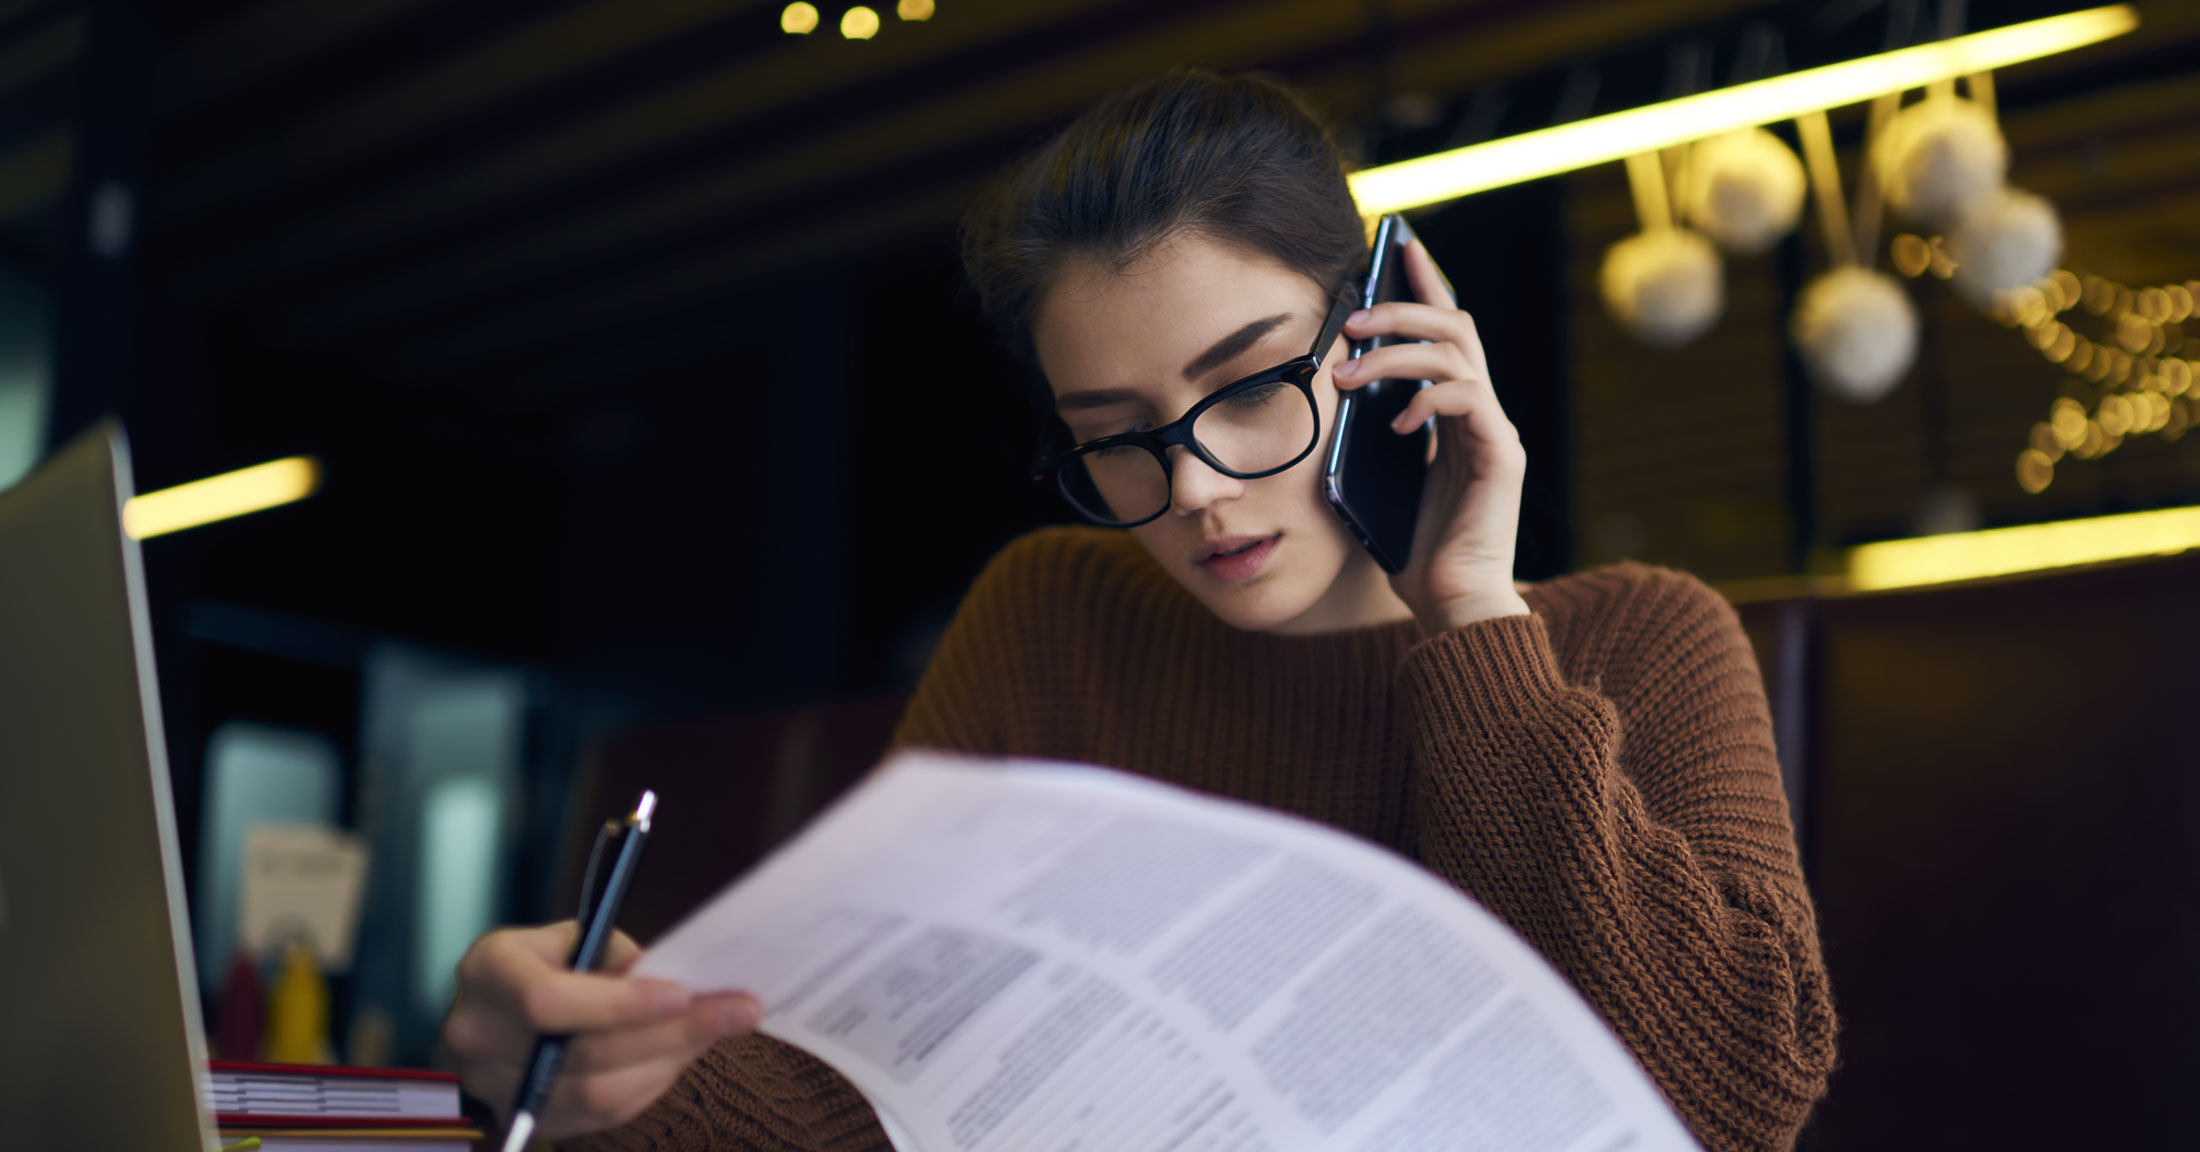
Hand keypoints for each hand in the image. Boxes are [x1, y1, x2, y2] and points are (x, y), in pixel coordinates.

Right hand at [441, 922, 760, 1139]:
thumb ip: (620, 960)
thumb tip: (683, 988)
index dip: (618, 1004)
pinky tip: (685, 1055)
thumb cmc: (549, 960)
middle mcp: (479, 1035)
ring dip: (672, 1061)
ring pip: (599, 1093)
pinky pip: (602, 1114)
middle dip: (673, 1033)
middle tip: (739, 1010)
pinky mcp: (528, 1117)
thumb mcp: (578, 937)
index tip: (683, 994)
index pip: (547, 1001)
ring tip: (720, 1029)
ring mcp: (497, 1086)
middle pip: (586, 1054)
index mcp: (488, 971)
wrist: (499, 1006)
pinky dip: (653, 1083)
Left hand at [1331, 238, 1530, 633]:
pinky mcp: (1503, 457)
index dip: (1427, 284)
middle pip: (1457, 327)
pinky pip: (1470, 401)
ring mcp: (1497, 433)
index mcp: (1457, 415)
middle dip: (1403, 308)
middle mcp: (1484, 416)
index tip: (1399, 247)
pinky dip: (1428, 400)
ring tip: (1350, 374)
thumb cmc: (1413, 552)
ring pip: (1459, 354)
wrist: (1451, 608)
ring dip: (1398, 353)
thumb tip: (1337, 387)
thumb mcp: (1377, 479)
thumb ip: (1370, 434)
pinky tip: (1396, 424)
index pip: (1448, 332)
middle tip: (1352, 317)